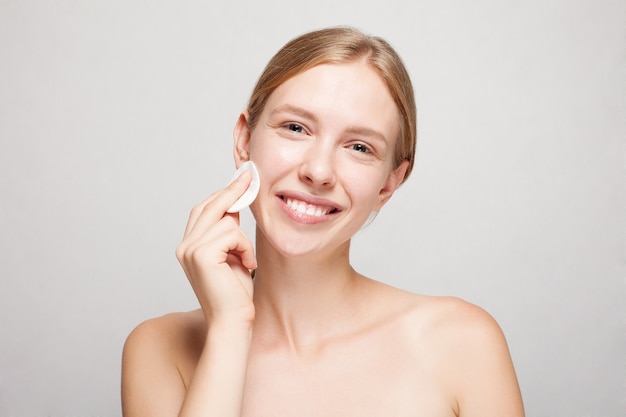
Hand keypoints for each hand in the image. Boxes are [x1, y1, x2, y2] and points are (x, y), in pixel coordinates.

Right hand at [175, 171, 256, 325]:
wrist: (233, 322)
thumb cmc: (236, 294)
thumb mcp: (233, 255)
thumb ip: (229, 232)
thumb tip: (235, 205)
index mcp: (188, 246)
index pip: (204, 209)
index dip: (223, 193)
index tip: (242, 179)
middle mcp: (184, 246)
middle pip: (210, 206)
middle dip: (233, 191)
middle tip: (250, 177)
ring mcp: (190, 249)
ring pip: (227, 221)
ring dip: (244, 240)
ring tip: (246, 260)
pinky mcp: (201, 254)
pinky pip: (233, 233)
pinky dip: (246, 248)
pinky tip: (247, 265)